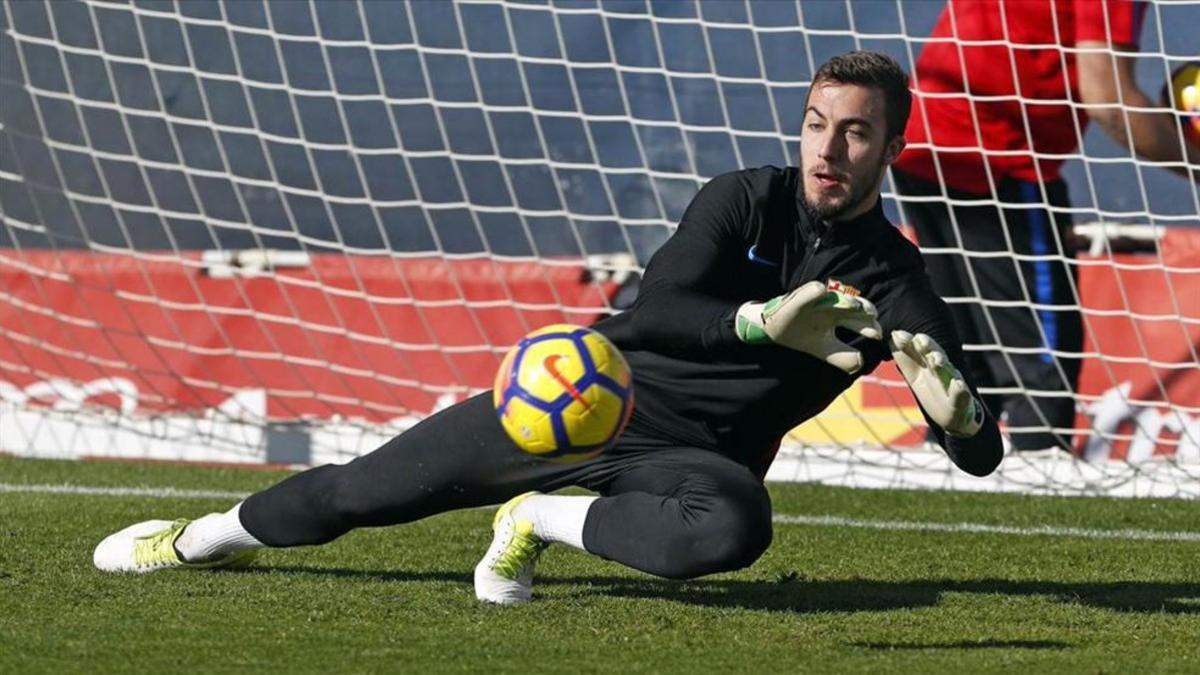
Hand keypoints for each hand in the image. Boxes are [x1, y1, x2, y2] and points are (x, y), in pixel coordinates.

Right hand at [736, 281, 881, 373]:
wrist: (773, 327)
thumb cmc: (802, 337)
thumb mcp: (823, 351)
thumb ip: (842, 359)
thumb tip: (859, 364)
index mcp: (840, 319)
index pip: (860, 322)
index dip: (869, 328)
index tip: (877, 335)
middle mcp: (832, 307)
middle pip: (853, 306)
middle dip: (865, 310)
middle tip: (874, 319)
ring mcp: (816, 301)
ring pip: (835, 297)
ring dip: (844, 301)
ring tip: (854, 305)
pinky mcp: (800, 298)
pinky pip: (809, 292)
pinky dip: (814, 292)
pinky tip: (820, 290)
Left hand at [890, 330, 982, 437]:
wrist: (953, 416)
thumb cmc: (932, 392)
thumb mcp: (915, 376)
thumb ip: (905, 358)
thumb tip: (893, 336)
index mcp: (926, 367)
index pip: (918, 351)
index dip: (909, 343)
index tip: (898, 334)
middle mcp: (940, 372)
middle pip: (934, 357)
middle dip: (929, 348)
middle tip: (920, 340)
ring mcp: (952, 385)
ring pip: (947, 373)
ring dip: (942, 366)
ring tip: (935, 359)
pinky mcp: (962, 401)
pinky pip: (961, 396)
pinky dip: (959, 391)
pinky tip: (958, 385)